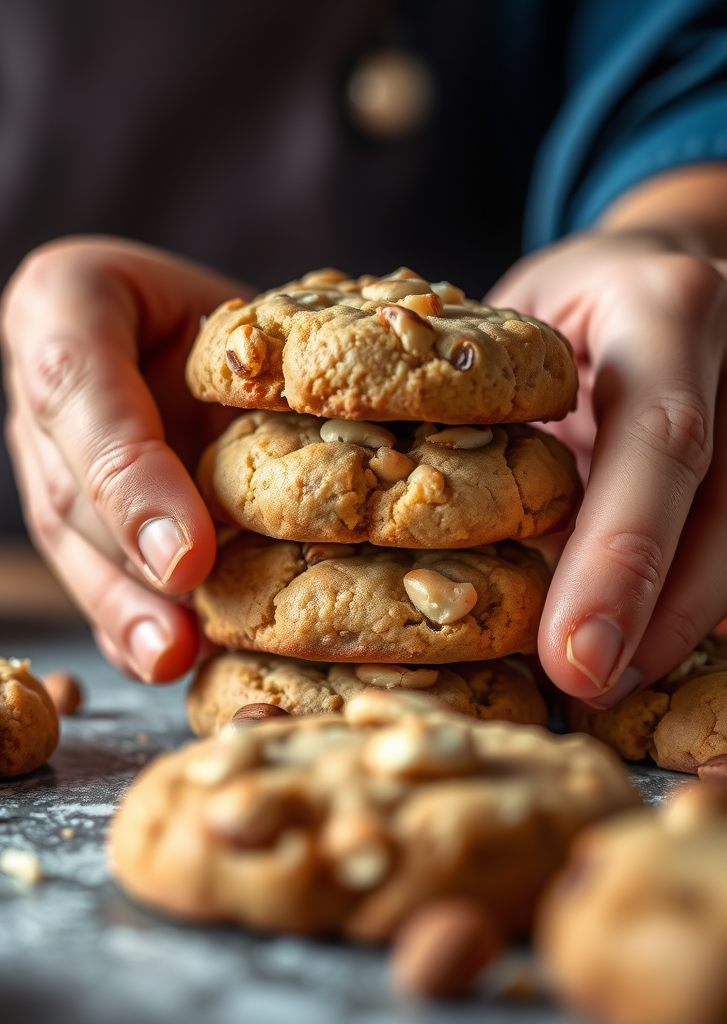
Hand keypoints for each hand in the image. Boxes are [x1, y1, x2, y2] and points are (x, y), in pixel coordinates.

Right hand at [0, 236, 246, 682]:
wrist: (215, 332)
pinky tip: (157, 661)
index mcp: (62, 302)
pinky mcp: (76, 514)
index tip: (187, 558)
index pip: (75, 382)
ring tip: (169, 661)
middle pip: (69, 485)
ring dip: (120, 609)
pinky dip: (123, 623)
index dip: (127, 475)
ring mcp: (48, 457)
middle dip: (128, 562)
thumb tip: (283, 492)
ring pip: (72, 539)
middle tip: (181, 635)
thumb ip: (246, 366)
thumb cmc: (237, 311)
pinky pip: (88, 569)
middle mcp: (42, 391)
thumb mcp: (244, 310)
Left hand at [488, 170, 726, 707]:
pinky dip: (692, 604)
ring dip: (678, 626)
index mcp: (666, 310)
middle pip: (723, 510)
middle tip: (586, 693)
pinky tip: (641, 646)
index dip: (621, 558)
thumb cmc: (564, 309)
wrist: (653, 271)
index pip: (661, 444)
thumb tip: (474, 564)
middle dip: (656, 619)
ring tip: (605, 684)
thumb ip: (512, 427)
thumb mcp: (519, 336)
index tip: (573, 657)